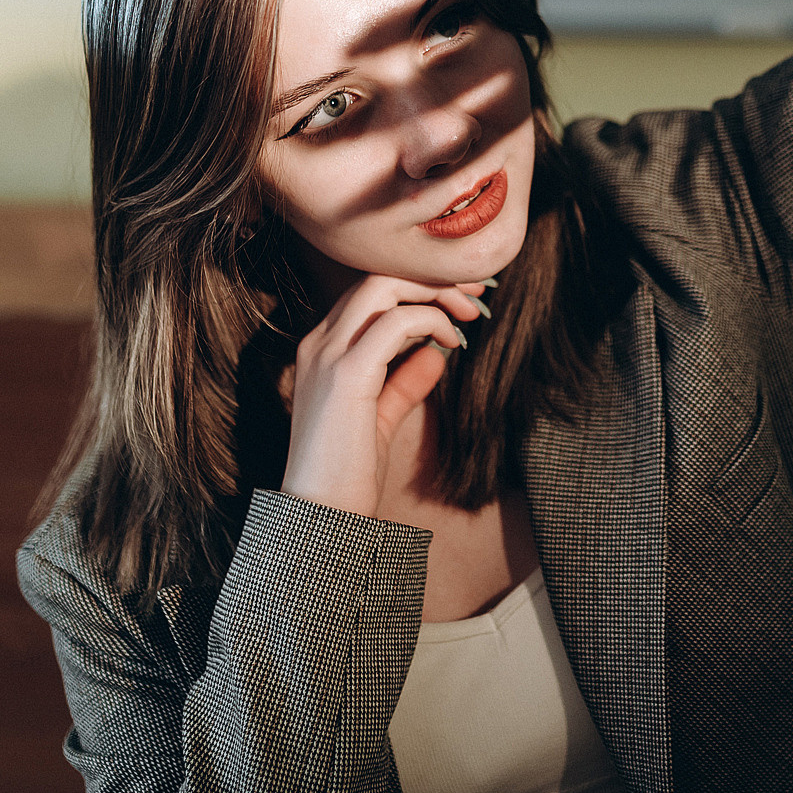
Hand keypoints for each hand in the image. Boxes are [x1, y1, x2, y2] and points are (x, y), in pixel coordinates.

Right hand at [279, 275, 485, 516]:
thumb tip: (436, 353)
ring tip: (469, 314)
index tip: (461, 297)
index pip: (370, 293)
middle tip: (474, 295)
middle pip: (377, 277)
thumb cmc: (348, 473)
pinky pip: (396, 321)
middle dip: (431, 277)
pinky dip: (431, 320)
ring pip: (384, 286)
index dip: (418, 286)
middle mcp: (318, 343)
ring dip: (436, 292)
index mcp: (321, 349)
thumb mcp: (381, 418)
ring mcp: (327, 355)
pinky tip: (452, 340)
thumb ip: (404, 382)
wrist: (321, 516)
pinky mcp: (346, 374)